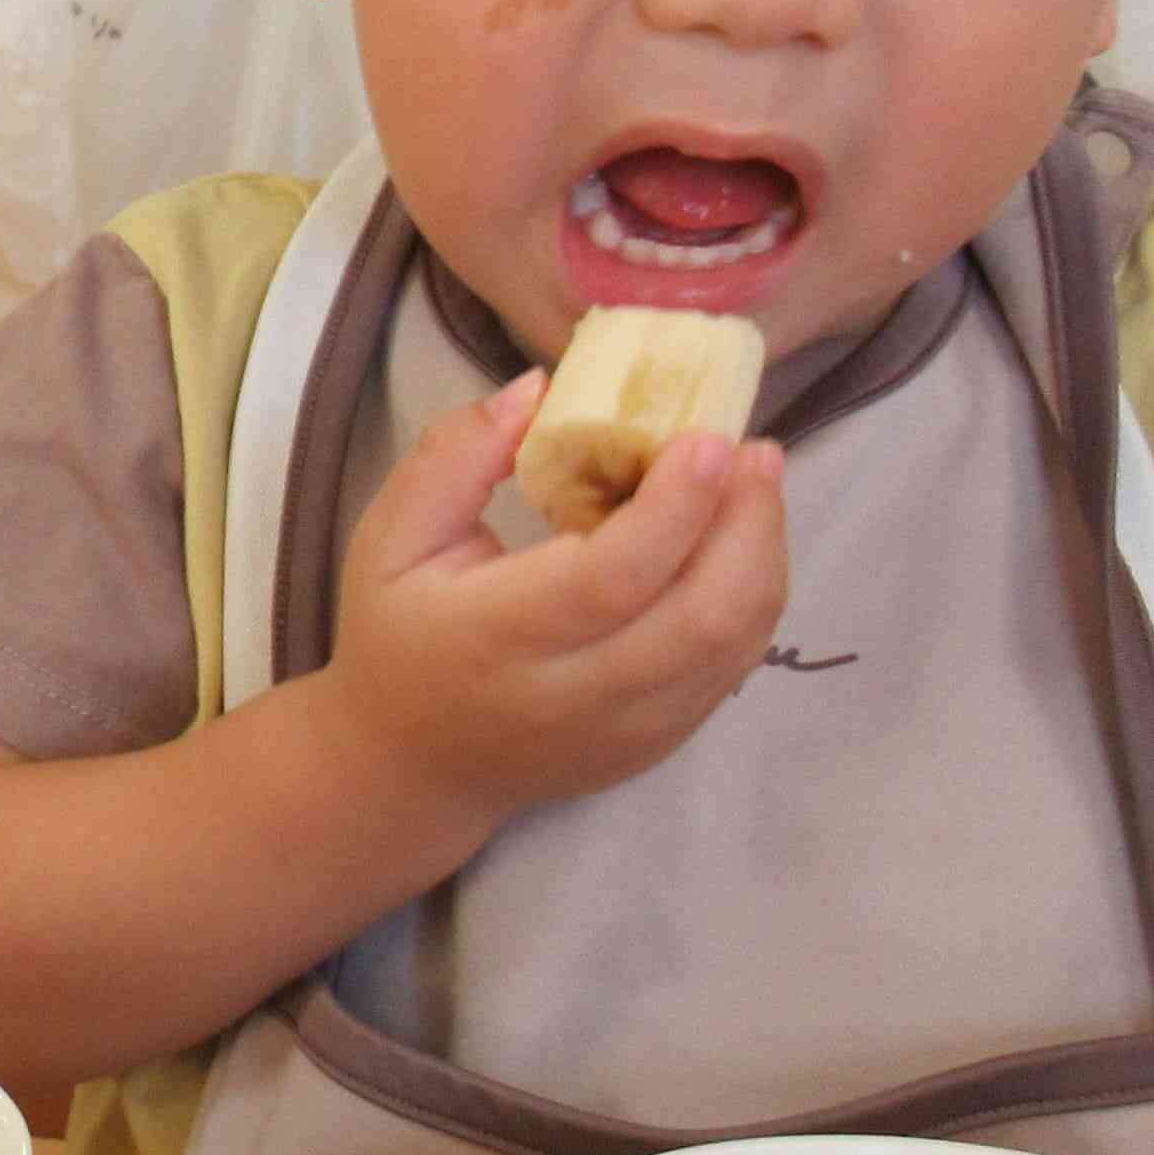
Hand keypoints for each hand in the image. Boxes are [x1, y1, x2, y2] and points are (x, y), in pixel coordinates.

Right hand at [309, 368, 789, 831]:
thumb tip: (539, 387)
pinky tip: (737, 542)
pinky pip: (732, 667)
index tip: (707, 437)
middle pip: (701, 618)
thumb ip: (454, 456)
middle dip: (748, 524)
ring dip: (763, 555)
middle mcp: (571, 696)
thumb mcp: (391, 536)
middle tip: (753, 450)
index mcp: (495, 638)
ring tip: (756, 484)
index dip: (675, 507)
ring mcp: (626, 730)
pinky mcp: (659, 742)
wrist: (412, 766)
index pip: (610, 577)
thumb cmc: (398, 634)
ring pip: (733, 644)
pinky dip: (752, 596)